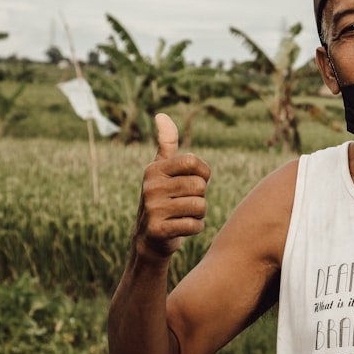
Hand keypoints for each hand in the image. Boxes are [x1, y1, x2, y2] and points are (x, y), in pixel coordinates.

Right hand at [133, 114, 210, 259]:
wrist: (149, 238)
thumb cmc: (163, 198)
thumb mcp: (161, 170)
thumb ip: (166, 143)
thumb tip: (161, 115)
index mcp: (154, 169)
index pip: (194, 162)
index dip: (204, 173)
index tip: (196, 181)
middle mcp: (150, 186)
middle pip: (200, 186)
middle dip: (200, 197)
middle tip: (185, 203)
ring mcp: (153, 208)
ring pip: (200, 206)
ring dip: (198, 214)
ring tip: (183, 215)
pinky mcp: (158, 229)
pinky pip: (195, 225)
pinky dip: (195, 228)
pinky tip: (182, 228)